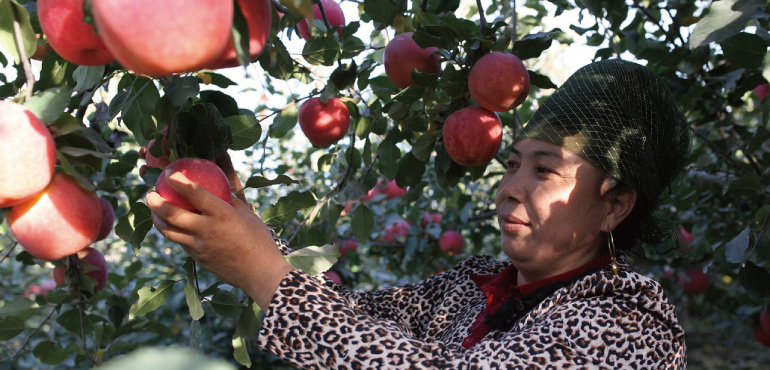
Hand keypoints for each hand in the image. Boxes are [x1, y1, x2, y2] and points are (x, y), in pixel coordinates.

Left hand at [145, 170, 293, 307]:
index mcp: (222, 215)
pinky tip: (171, 226)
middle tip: (150, 194)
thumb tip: (217, 185)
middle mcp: (207, 230)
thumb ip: (230, 200)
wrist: (260, 273)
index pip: (195, 194)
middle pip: (172, 214)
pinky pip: (180, 243)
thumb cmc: (259, 240)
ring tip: (153, 209)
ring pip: (169, 231)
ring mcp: (200, 247)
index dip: (179, 181)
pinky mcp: (197, 259)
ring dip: (157, 219)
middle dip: (156, 202)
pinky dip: (172, 232)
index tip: (169, 173)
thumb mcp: (248, 215)